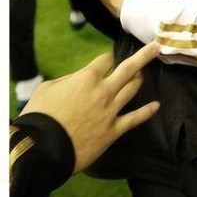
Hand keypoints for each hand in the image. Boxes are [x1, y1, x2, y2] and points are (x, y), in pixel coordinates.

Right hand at [20, 43, 160, 172]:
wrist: (42, 149)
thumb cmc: (40, 116)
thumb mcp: (47, 88)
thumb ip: (68, 80)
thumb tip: (79, 79)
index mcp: (87, 78)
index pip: (105, 60)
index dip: (107, 58)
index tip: (108, 58)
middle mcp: (103, 90)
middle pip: (128, 68)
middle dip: (143, 55)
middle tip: (155, 48)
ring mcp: (111, 110)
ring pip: (132, 89)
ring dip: (140, 80)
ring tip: (144, 74)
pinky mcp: (114, 130)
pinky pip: (135, 118)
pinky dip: (147, 111)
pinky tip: (156, 106)